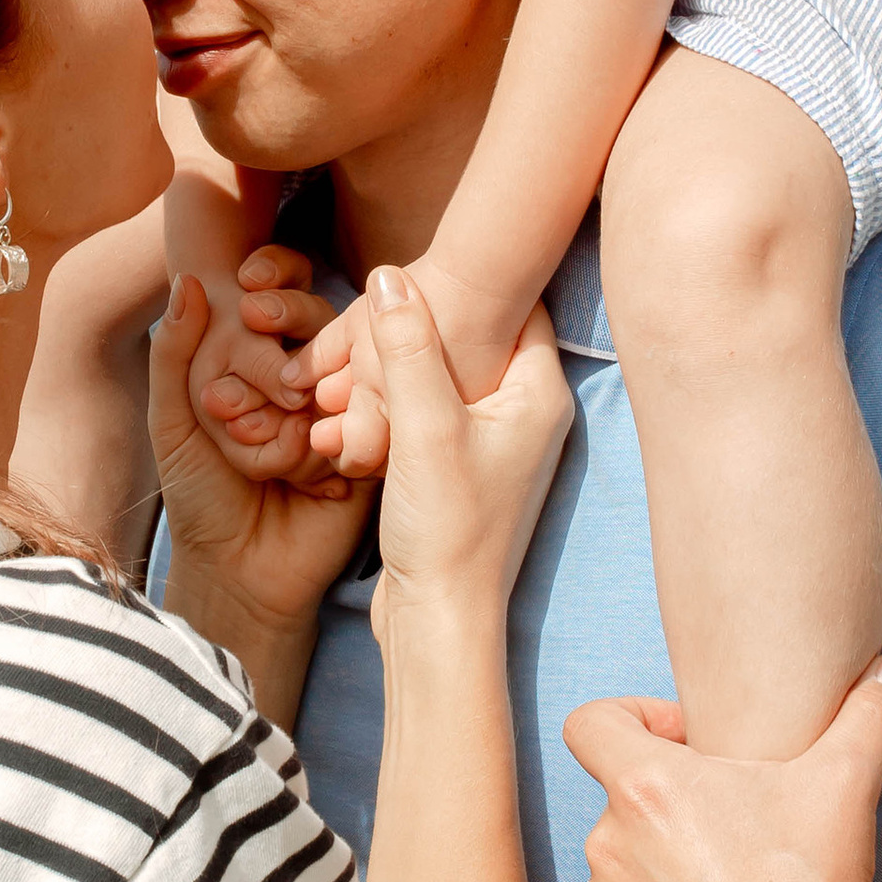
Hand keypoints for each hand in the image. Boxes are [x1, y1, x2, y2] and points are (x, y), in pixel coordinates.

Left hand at [153, 274, 371, 646]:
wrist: (237, 571)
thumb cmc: (200, 495)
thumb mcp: (172, 422)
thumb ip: (174, 353)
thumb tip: (189, 280)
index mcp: (266, 360)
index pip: (281, 296)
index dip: (271, 285)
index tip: (247, 291)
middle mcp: (311, 379)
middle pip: (318, 326)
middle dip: (273, 352)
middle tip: (228, 401)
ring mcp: (345, 412)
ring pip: (337, 373)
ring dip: (291, 414)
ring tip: (260, 461)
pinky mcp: (372, 450)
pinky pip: (363, 423)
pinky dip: (324, 448)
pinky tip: (302, 480)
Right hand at [366, 272, 571, 632]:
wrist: (438, 619)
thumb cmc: (447, 530)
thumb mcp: (423, 426)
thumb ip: (407, 347)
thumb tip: (389, 274)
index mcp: (538, 394)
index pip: (517, 304)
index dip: (470, 279)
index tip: (422, 261)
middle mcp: (525, 413)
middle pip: (474, 336)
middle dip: (420, 323)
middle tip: (369, 310)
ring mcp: (493, 441)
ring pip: (441, 375)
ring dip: (393, 369)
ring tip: (343, 368)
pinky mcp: (459, 467)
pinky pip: (424, 413)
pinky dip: (388, 405)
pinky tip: (344, 412)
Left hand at [568, 661, 881, 881]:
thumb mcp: (846, 787)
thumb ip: (868, 715)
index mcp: (646, 789)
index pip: (592, 723)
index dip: (634, 720)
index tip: (687, 744)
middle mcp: (608, 846)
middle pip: (624, 802)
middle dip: (672, 809)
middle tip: (736, 829)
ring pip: (626, 871)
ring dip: (665, 873)